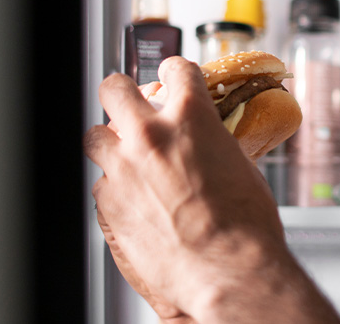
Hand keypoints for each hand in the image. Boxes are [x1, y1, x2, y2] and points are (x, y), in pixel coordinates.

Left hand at [85, 56, 310, 321]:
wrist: (226, 268)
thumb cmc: (244, 224)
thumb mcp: (241, 165)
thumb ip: (214, 142)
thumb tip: (210, 142)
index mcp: (191, 116)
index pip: (176, 70)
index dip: (176, 72)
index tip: (173, 78)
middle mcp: (150, 134)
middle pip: (115, 88)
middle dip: (123, 92)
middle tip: (131, 101)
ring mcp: (122, 167)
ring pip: (95, 136)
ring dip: (111, 141)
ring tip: (125, 154)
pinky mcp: (108, 202)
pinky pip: (101, 182)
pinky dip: (115, 186)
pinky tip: (134, 198)